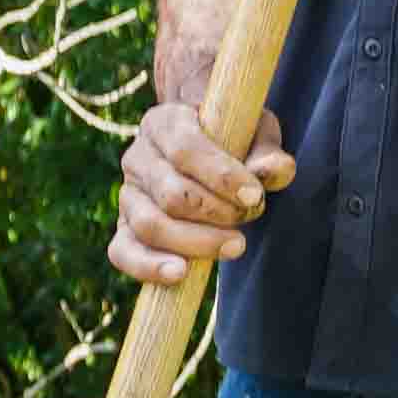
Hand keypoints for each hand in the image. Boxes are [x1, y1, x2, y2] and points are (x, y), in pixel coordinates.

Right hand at [111, 95, 295, 285]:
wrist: (203, 148)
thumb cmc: (232, 140)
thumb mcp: (254, 133)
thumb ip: (266, 152)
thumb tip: (275, 171)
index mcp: (164, 123)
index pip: (185, 149)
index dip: (221, 175)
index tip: (255, 196)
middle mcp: (137, 157)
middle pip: (171, 194)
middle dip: (216, 213)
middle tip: (250, 217)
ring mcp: (127, 195)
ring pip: (150, 225)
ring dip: (196, 243)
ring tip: (236, 246)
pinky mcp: (125, 227)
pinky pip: (122, 252)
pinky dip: (147, 267)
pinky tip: (179, 274)